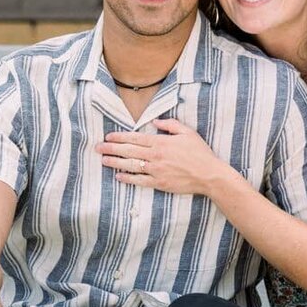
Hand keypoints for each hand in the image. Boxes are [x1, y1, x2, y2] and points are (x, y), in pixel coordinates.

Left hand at [97, 119, 225, 195]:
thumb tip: (156, 122)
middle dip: (111, 148)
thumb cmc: (200, 153)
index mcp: (160, 142)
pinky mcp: (158, 183)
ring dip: (114, 162)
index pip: (135, 138)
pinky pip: (139, 180)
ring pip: (130, 165)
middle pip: (128, 150)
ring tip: (103, 160)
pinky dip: (127, 178)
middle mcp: (155, 156)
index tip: (108, 136)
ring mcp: (155, 170)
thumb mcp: (187, 132)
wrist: (209, 175)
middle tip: (98, 147)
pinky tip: (118, 176)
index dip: (120, 137)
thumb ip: (170, 125)